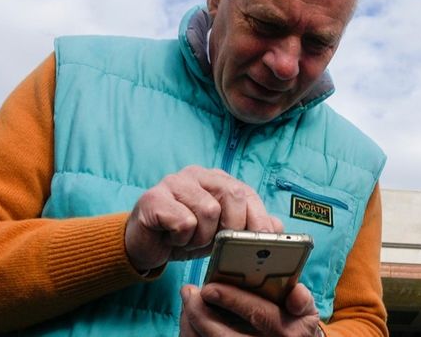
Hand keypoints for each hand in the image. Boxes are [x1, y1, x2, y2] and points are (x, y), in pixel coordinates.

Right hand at [125, 165, 283, 271]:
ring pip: (209, 210)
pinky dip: (182, 238)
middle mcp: (198, 174)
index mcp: (217, 179)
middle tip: (217, 243)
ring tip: (190, 240)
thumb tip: (277, 227)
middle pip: (232, 194)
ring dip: (202, 237)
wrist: (144, 246)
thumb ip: (248, 227)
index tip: (262, 242)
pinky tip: (172, 238)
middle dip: (232, 226)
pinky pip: (183, 221)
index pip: (247, 193)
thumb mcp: (221, 234)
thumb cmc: (186, 237)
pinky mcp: (153, 198)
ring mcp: (173, 182)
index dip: (257, 219)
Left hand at [179, 282, 320, 335]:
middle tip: (189, 292)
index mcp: (288, 332)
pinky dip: (192, 334)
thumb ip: (301, 299)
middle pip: (222, 336)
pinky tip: (191, 320)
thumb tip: (295, 292)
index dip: (233, 300)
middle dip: (200, 313)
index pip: (258, 314)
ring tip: (188, 302)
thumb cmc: (295, 330)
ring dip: (191, 324)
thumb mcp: (306, 314)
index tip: (210, 287)